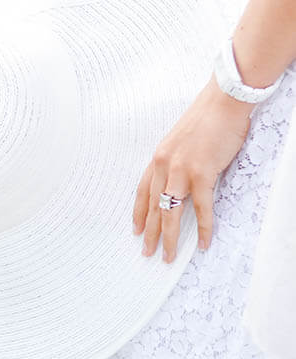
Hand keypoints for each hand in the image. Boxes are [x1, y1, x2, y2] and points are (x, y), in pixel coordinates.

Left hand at [133, 75, 256, 261]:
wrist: (223, 102)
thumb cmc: (206, 119)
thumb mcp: (181, 141)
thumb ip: (176, 161)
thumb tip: (179, 180)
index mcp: (158, 157)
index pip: (142, 191)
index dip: (139, 213)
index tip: (136, 230)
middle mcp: (164, 165)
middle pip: (153, 207)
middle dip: (150, 233)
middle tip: (146, 252)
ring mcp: (181, 170)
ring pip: (170, 212)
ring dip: (169, 237)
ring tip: (168, 256)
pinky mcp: (202, 173)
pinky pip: (201, 208)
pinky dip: (203, 228)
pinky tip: (202, 242)